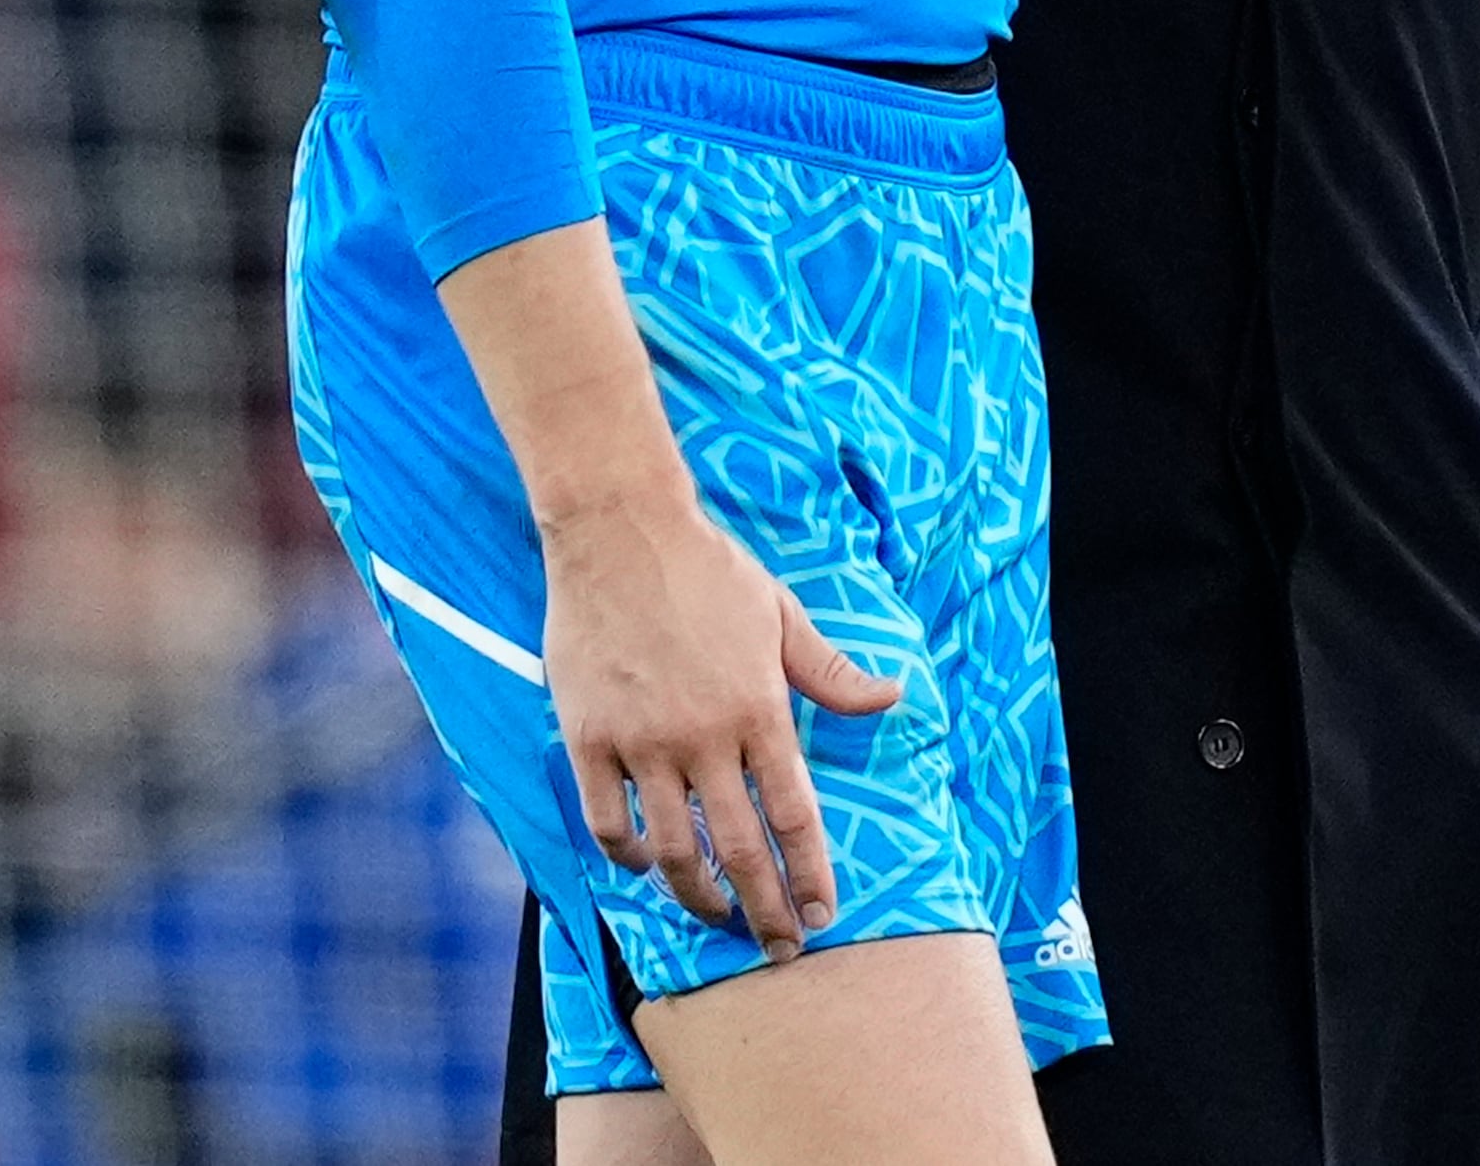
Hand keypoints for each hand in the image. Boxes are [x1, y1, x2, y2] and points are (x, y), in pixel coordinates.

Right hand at [539, 486, 900, 958]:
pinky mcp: (588, 739)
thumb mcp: (783, 615)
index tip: (822, 912)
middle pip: (738, 848)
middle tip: (779, 947)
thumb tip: (891, 700)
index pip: (793, 814)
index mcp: (759, 709)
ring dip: (697, 895)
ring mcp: (642, 742)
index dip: (809, 873)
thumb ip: (831, 673)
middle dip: (763, 908)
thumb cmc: (709, 570)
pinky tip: (644, 866)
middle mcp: (704, 737)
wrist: (622, 532)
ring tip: (716, 916)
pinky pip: (608, 821)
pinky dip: (627, 855)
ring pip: (671, 849)